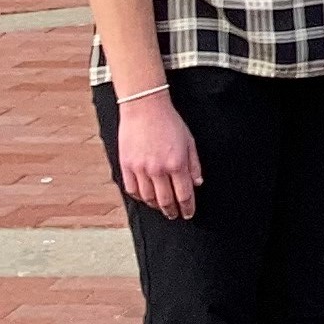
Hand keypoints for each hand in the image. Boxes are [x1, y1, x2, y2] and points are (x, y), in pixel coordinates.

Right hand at [116, 91, 201, 221]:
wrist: (145, 108)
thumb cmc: (169, 122)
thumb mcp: (189, 141)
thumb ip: (194, 164)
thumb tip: (197, 183)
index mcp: (177, 163)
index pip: (184, 194)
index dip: (187, 207)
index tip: (188, 213)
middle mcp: (158, 169)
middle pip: (165, 201)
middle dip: (172, 211)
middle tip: (174, 215)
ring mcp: (140, 169)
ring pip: (148, 198)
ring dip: (156, 206)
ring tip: (162, 208)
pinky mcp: (126, 166)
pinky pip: (132, 190)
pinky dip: (140, 198)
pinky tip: (146, 198)